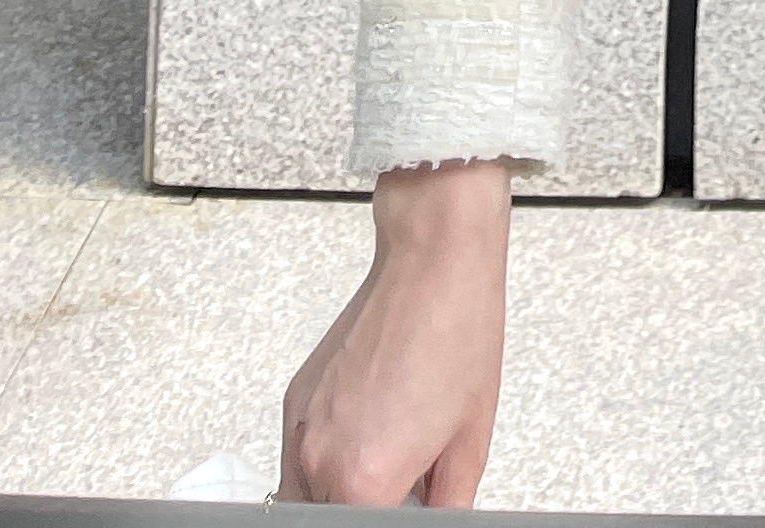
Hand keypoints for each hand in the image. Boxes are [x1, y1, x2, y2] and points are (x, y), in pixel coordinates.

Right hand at [279, 161, 510, 505]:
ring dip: (340, 493)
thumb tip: (434, 521)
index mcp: (364, 480)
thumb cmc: (457, 332)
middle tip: (404, 485)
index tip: (407, 505)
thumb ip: (446, 506)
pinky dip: (327, 461)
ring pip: (306, 498)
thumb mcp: (469, 442)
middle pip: (330, 520)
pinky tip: (369, 430)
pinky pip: (299, 458)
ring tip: (387, 458)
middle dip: (367, 507)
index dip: (394, 518)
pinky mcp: (294, 401)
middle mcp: (320, 459)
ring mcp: (300, 429)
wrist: (433, 262)